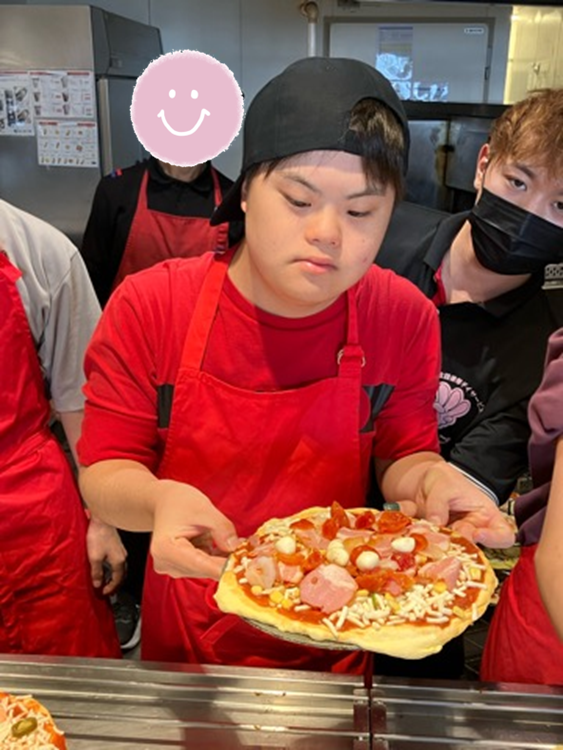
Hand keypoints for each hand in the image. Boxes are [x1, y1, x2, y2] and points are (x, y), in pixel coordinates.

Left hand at [86, 515, 126, 594]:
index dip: (111, 587)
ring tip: (104, 579)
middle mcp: (122, 555)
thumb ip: (97, 572)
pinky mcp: (116, 544)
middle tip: (106, 588)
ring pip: (119, 566)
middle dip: (114, 583)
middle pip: (121, 574)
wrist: (101, 519)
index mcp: (119, 560)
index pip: (118, 579)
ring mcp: (120, 549)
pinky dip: (112, 567)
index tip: (104, 592)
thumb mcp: (94, 557)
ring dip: (113, 575)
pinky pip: (117, 560)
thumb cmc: (99, 535)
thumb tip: (97, 583)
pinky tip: (105, 565)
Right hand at [151, 481, 241, 579]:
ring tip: (237, 542)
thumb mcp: (204, 509)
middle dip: (227, 561)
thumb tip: (235, 548)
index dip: (225, 568)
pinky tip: (225, 545)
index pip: (201, 565)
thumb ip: (221, 529)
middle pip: (204, 569)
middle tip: (250, 550)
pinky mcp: (180, 568)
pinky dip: (217, 557)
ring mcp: (172, 568)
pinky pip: (205, 566)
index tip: (246, 567)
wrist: (165, 501)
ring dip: (223, 559)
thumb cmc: (179, 501)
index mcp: (166, 549)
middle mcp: (166, 563)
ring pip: (206, 569)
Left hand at [394, 462, 515, 548]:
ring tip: (425, 534)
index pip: (502, 535)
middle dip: (457, 544)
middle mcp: (472, 532)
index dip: (494, 539)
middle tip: (443, 536)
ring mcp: (453, 540)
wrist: (422, 482)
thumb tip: (435, 524)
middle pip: (473, 549)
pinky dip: (420, 542)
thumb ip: (439, 504)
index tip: (477, 533)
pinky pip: (430, 548)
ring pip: (450, 552)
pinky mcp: (435, 544)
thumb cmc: (443, 480)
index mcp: (486, 516)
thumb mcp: (443, 484)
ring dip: (437, 545)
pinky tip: (413, 531)